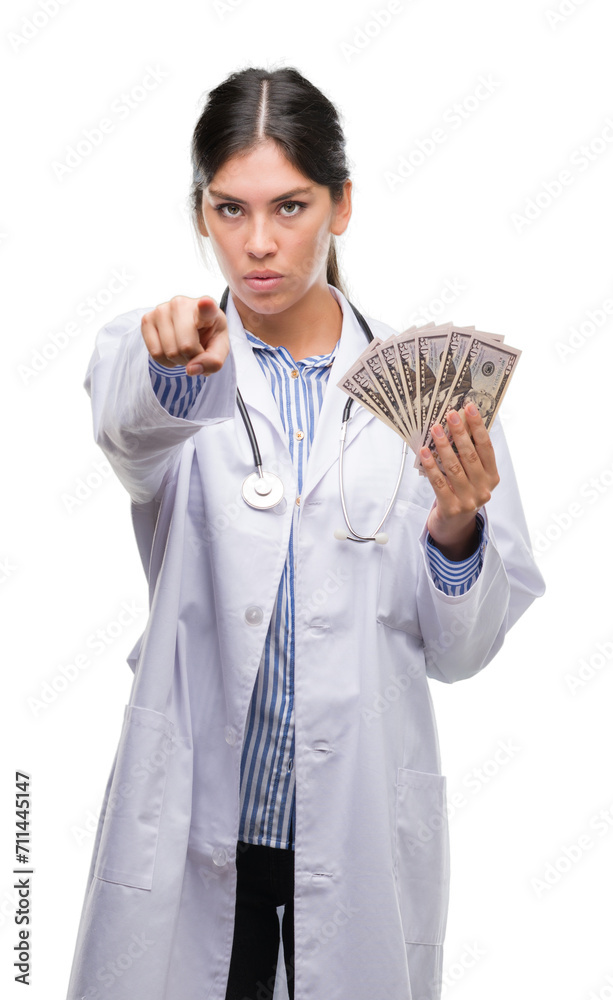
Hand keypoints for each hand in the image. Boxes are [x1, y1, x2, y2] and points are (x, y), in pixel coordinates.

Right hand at [141, 295, 229, 375]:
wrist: (192, 328)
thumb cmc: (208, 336)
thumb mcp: (219, 350)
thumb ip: (213, 362)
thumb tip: (190, 369)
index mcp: (207, 309)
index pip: (206, 307)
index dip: (206, 306)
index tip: (206, 303)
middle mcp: (182, 304)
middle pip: (185, 346)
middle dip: (192, 358)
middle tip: (195, 351)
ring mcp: (161, 309)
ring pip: (169, 352)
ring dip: (178, 360)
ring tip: (184, 349)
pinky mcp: (147, 319)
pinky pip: (155, 353)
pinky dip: (165, 360)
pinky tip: (171, 350)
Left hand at [419, 403, 499, 559]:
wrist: (454, 525)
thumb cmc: (463, 493)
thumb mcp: (473, 476)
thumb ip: (471, 455)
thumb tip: (460, 423)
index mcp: (492, 477)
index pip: (486, 447)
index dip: (478, 427)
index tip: (469, 408)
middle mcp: (483, 489)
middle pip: (470, 455)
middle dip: (460, 433)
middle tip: (451, 415)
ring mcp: (468, 500)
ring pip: (454, 468)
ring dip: (444, 446)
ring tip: (436, 429)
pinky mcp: (451, 508)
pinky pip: (439, 483)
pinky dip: (431, 466)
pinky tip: (424, 452)